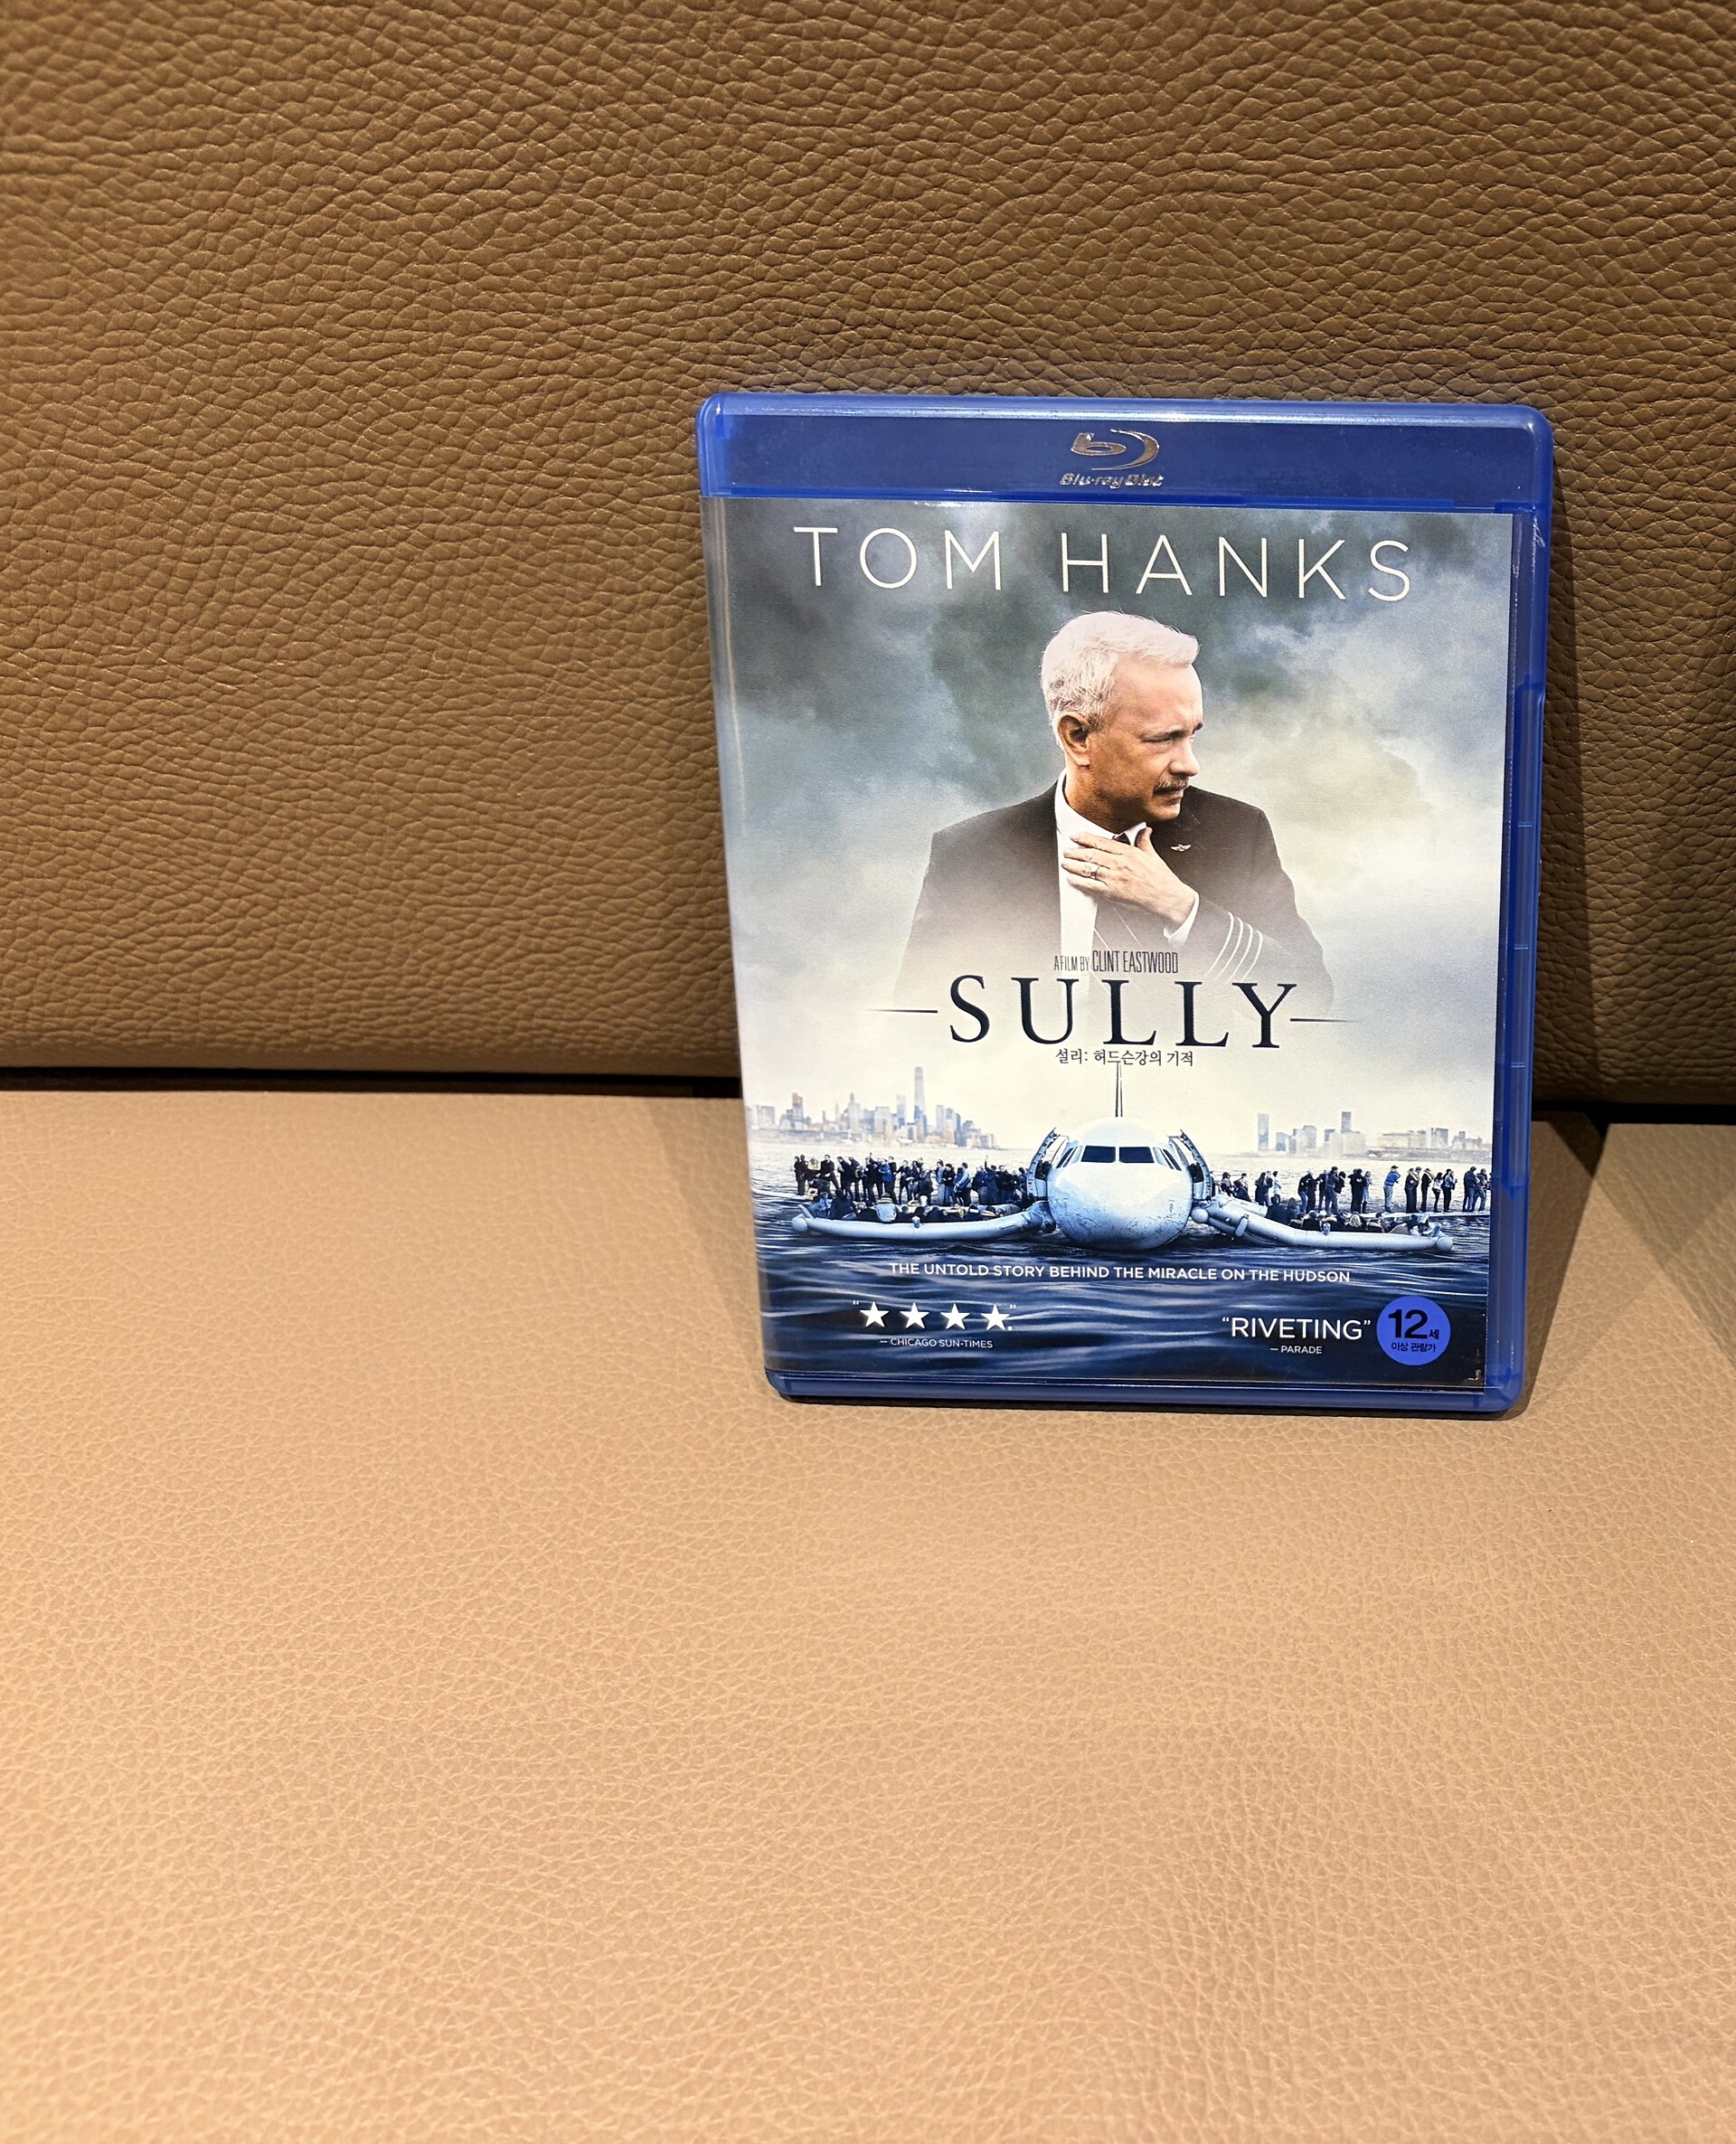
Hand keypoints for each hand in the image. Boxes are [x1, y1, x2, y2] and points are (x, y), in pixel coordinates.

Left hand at [1062, 825, 1195, 926]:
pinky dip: (1079, 882)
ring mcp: (1114, 879)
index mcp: (1129, 853)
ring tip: (1066, 863)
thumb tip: (1144, 830)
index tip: (1075, 836)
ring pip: (1088, 869)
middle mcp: (1120, 864)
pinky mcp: (1112, 893)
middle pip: (1091, 855)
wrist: (1166, 899)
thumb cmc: (1161, 880)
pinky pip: (1090, 886)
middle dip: (1076, 852)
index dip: (1085, 838)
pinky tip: (1072, 879)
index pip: (1102, 842)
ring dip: (1074, 865)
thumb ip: (1144, 841)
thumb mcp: (1153, 856)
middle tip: (1067, 851)